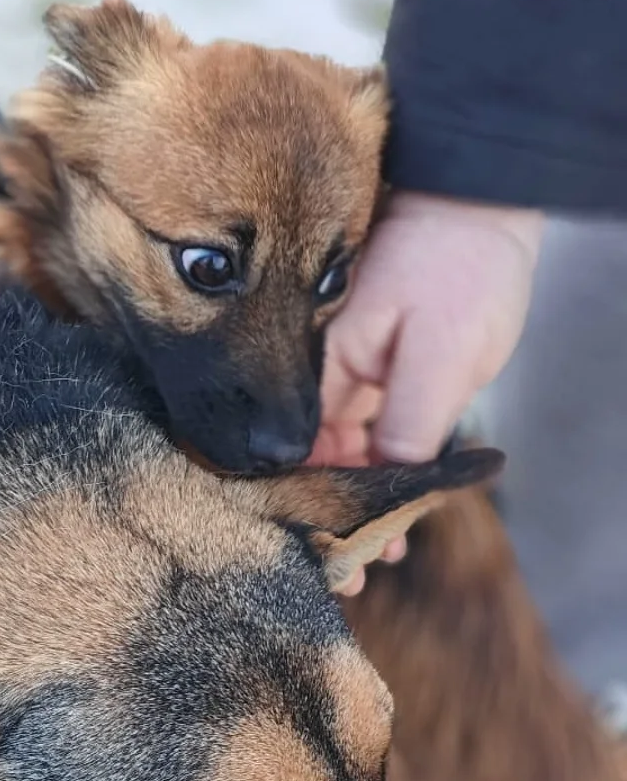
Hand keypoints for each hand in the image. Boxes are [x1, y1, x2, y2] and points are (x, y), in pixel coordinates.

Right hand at [312, 191, 542, 594]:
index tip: (331, 552)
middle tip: (350, 574)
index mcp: (325, 365)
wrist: (482, 207)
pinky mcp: (382, 378)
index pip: (299, 449)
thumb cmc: (462, 263)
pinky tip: (397, 512)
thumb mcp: (442, 349)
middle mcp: (329, 376)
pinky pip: (371, 437)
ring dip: (360, 504)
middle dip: (331, 517)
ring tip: (378, 556)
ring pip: (343, 455)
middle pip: (313, 460)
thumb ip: (411, 420)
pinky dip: (381, 475)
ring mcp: (355, 377)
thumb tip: (390, 481)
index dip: (313, 505)